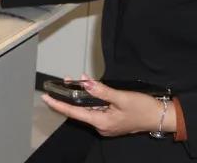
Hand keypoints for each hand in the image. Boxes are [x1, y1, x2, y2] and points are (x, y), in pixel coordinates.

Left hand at [42, 77, 174, 136]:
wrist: (161, 117)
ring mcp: (106, 124)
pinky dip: (91, 99)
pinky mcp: (111, 121)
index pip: (73, 112)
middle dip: (71, 95)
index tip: (45, 98)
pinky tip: (90, 89)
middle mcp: (101, 126)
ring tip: (76, 81)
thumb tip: (85, 83)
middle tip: (66, 81)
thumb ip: (101, 91)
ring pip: (88, 108)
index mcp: (101, 122)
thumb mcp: (122, 97)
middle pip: (79, 110)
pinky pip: (96, 110)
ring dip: (82, 96)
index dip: (58, 104)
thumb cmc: (144, 108)